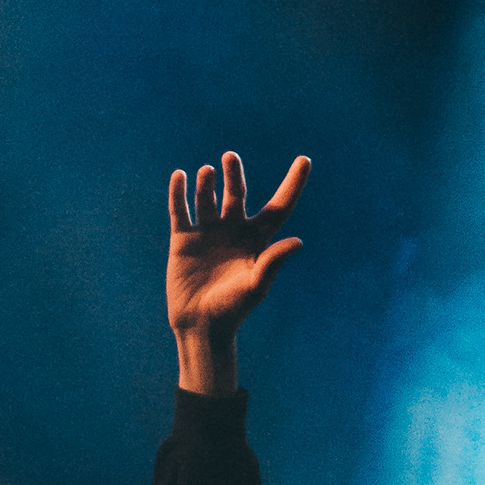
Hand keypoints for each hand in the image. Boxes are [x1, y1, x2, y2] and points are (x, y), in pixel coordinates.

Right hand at [167, 150, 308, 393]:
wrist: (201, 326)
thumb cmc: (233, 310)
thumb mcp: (256, 286)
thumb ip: (273, 262)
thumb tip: (297, 242)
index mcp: (258, 240)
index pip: (279, 206)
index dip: (293, 184)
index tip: (305, 160)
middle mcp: (234, 230)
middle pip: (238, 193)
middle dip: (234, 174)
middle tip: (230, 158)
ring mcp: (208, 232)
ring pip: (208, 197)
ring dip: (207, 182)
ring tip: (208, 173)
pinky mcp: (184, 239)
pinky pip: (180, 210)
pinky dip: (179, 192)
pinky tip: (181, 177)